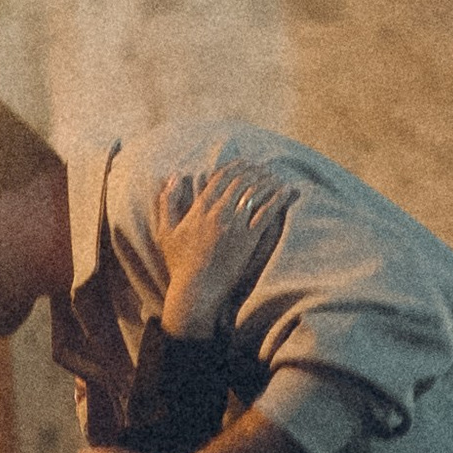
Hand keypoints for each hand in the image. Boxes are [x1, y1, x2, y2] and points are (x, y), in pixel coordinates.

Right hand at [155, 167, 287, 340]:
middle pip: (241, 181)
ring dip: (267, 180)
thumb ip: (167, 202)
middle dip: (255, 171)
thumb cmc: (180, 263)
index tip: (246, 163)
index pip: (221, 177)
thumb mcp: (165, 231)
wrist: (197, 289)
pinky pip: (266, 212)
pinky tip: (286, 190)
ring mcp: (235, 225)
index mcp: (200, 208)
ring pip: (255, 193)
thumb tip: (173, 177)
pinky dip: (278, 198)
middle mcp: (218, 212)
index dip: (236, 166)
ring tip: (275, 177)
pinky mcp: (248, 239)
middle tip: (264, 168)